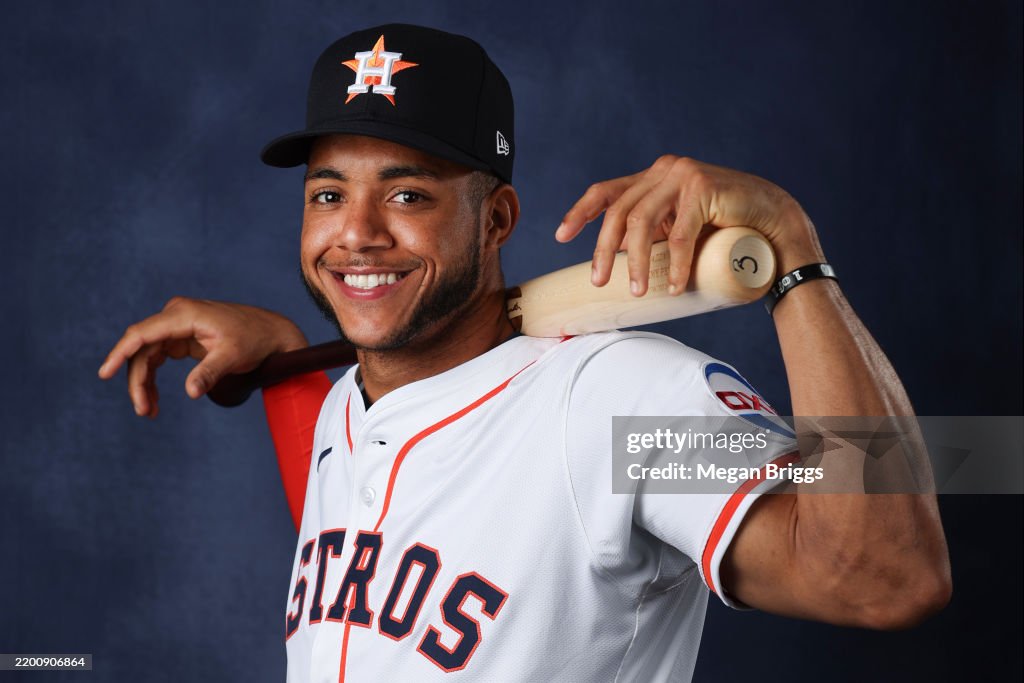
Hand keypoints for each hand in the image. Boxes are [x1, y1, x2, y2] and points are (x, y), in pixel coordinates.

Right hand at [98, 297, 307, 416]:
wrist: (271, 333)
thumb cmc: (253, 340)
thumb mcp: (232, 357)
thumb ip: (210, 373)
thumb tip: (191, 392)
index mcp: (184, 314)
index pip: (142, 334)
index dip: (120, 353)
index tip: (105, 373)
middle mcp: (176, 315)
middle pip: (142, 349)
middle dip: (137, 380)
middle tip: (143, 410)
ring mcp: (177, 325)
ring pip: (147, 355)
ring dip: (143, 383)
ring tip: (148, 411)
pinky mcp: (182, 337)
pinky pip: (158, 358)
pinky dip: (153, 379)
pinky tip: (154, 401)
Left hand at [554, 155, 825, 294]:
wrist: (777, 222)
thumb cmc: (726, 229)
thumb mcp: (679, 226)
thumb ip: (654, 231)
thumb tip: (617, 257)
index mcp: (653, 177)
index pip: (606, 191)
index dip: (580, 212)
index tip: (561, 237)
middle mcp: (665, 170)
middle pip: (619, 211)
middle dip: (603, 250)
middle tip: (599, 282)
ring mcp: (683, 176)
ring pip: (642, 223)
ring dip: (636, 262)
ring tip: (638, 292)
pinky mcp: (704, 188)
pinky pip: (679, 233)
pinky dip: (677, 264)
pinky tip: (677, 286)